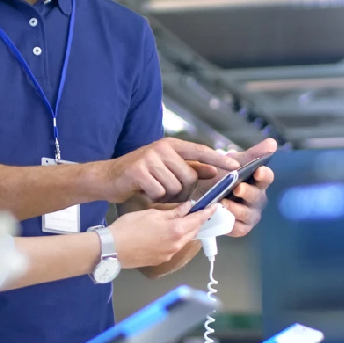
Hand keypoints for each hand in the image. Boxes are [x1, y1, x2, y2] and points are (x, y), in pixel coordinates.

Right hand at [94, 138, 240, 203]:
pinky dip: (154, 197)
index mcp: (171, 145)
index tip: (235, 166)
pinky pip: (159, 192)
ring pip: (175, 186)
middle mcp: (162, 147)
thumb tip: (212, 171)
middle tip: (168, 191)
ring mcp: (149, 157)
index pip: (200, 151)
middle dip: (182, 190)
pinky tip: (145, 192)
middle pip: (189, 177)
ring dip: (167, 195)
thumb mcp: (166, 168)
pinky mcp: (139, 170)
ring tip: (154, 190)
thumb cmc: (140, 175)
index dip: (218, 159)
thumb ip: (189, 168)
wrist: (108, 178)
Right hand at [110, 202, 217, 268]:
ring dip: (186, 230)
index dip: (207, 212)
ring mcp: (169, 254)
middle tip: (199, 211)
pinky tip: (167, 232)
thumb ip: (173, 212)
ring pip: (184, 239)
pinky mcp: (161, 259)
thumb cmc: (129, 228)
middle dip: (197, 221)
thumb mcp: (152, 214)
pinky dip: (176, 238)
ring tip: (182, 220)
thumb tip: (188, 207)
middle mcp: (177, 244)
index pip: (198, 220)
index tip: (214, 206)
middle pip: (193, 231)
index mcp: (176, 230)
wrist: (113, 249)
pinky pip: (174, 247)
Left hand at [213, 138, 276, 236]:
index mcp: (258, 182)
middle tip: (237, 188)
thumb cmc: (224, 175)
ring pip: (248, 214)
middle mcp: (257, 199)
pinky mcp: (240, 228)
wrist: (203, 192)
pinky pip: (238, 228)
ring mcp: (250, 215)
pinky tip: (222, 216)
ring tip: (224, 202)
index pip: (266, 177)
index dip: (264, 175)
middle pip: (257, 197)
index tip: (258, 170)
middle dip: (248, 193)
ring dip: (236, 209)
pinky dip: (230, 223)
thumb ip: (253, 154)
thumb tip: (272, 142)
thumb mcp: (235, 162)